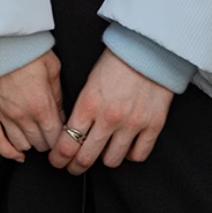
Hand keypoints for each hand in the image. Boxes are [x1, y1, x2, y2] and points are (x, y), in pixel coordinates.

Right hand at [0, 48, 65, 161]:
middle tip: (51, 133)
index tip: (65, 135)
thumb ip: (58, 94)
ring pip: (19, 144)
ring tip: (35, 136)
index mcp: (41, 105)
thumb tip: (61, 112)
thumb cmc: (24, 48)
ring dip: (30, 144)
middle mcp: (22, 115)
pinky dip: (7, 152)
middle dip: (48, 141)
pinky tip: (16, 154)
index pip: (56, 138)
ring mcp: (2, 115)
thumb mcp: (53, 67)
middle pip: (39, 143)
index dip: (62, 139)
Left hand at [48, 47, 173, 174]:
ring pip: (112, 161)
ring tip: (103, 151)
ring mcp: (132, 123)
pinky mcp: (153, 125)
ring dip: (104, 158)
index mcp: (89, 103)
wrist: (150, 46)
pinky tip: (127, 146)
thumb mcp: (91, 80)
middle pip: (86, 158)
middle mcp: (109, 117)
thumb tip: (73, 132)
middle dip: (75, 166)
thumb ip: (82, 108)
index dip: (59, 158)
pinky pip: (138, 155)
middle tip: (74, 165)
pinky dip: (131, 154)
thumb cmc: (119, 59)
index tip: (58, 160)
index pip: (66, 144)